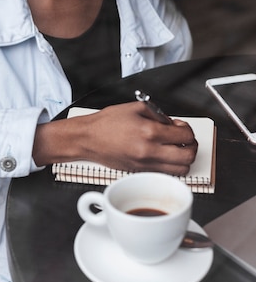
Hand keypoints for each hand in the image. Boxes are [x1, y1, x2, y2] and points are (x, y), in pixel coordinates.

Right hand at [76, 102, 196, 176]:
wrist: (88, 139)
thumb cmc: (106, 123)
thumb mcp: (135, 108)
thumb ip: (158, 114)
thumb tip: (172, 123)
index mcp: (149, 132)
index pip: (185, 136)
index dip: (187, 130)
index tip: (180, 127)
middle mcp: (149, 151)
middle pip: (188, 156)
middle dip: (191, 146)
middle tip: (184, 139)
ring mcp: (145, 164)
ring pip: (180, 170)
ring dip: (183, 158)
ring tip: (175, 148)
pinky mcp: (140, 172)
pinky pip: (165, 173)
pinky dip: (170, 165)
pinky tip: (162, 154)